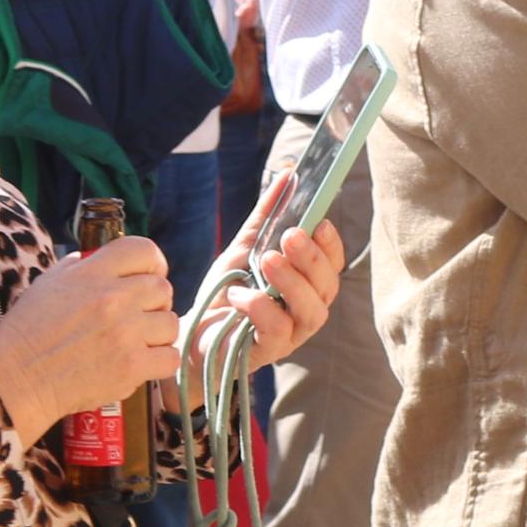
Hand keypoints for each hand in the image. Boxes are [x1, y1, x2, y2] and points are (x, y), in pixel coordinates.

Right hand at [0, 233, 178, 436]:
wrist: (18, 379)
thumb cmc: (27, 332)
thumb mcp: (49, 282)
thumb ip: (81, 266)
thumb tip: (106, 261)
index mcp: (92, 273)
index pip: (144, 250)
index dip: (153, 262)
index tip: (149, 275)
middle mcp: (113, 298)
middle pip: (162, 288)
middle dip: (154, 301)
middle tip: (138, 315)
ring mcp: (125, 333)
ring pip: (170, 323)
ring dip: (158, 333)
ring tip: (138, 342)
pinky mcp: (131, 367)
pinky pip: (170, 357)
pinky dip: (159, 362)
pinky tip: (142, 363)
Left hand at [210, 168, 344, 368]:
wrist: (194, 331)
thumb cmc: (228, 290)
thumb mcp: (245, 247)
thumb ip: (267, 216)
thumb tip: (288, 174)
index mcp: (309, 284)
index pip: (333, 264)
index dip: (331, 244)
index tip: (320, 222)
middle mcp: (308, 310)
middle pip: (327, 286)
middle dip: (311, 258)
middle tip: (290, 236)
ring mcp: (293, 335)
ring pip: (311, 310)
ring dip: (292, 282)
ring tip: (267, 260)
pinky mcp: (269, 352)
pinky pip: (277, 330)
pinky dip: (259, 307)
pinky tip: (237, 293)